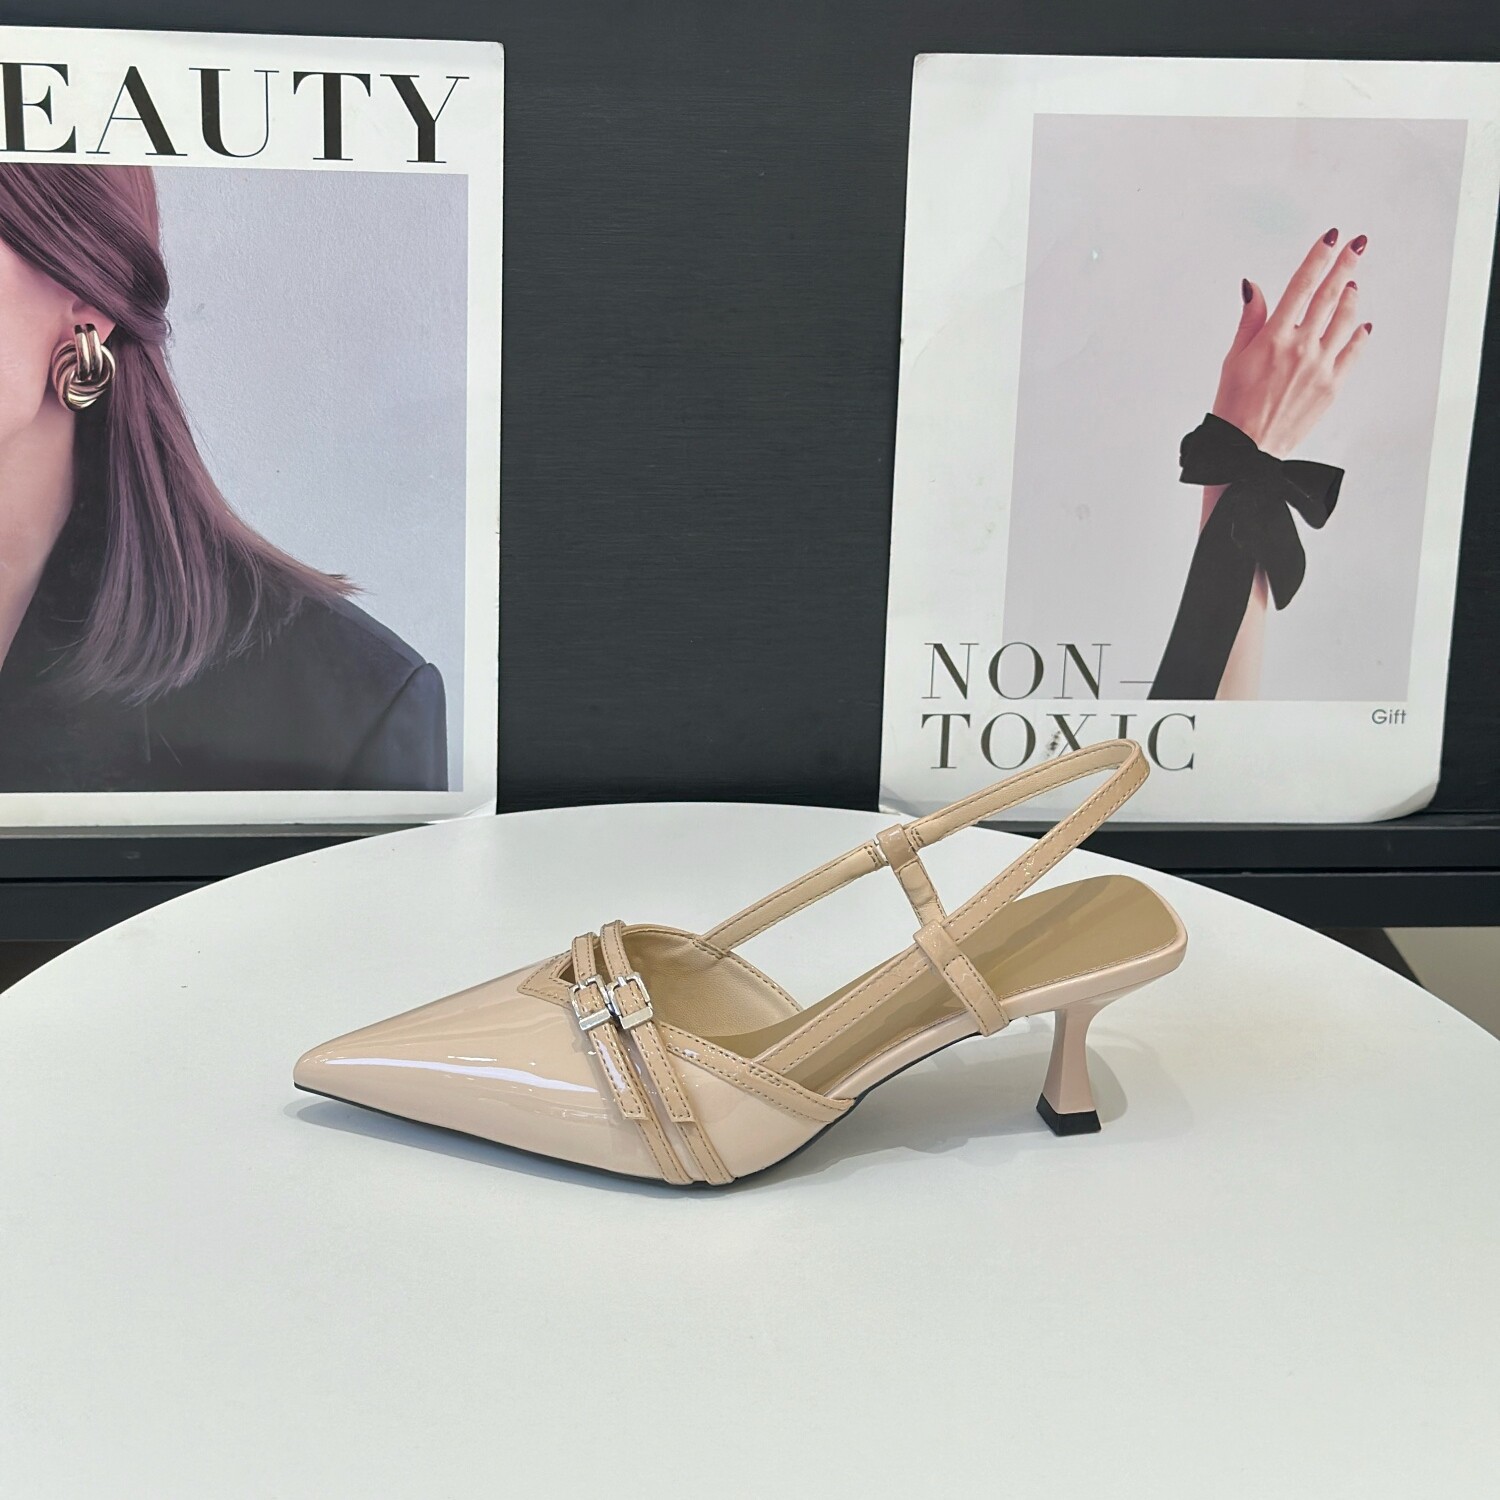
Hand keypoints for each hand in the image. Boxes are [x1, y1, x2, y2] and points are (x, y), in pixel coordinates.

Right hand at [1211, 228, 1371, 458]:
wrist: (1247, 451)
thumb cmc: (1233, 408)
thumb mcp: (1233, 359)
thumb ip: (1250, 319)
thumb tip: (1254, 286)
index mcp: (1273, 337)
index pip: (1301, 286)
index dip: (1317, 258)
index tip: (1329, 239)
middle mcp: (1301, 347)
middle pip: (1330, 295)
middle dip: (1345, 265)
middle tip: (1357, 245)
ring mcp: (1320, 366)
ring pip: (1345, 320)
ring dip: (1350, 298)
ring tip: (1352, 286)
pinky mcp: (1332, 386)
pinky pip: (1352, 352)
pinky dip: (1359, 335)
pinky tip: (1361, 326)